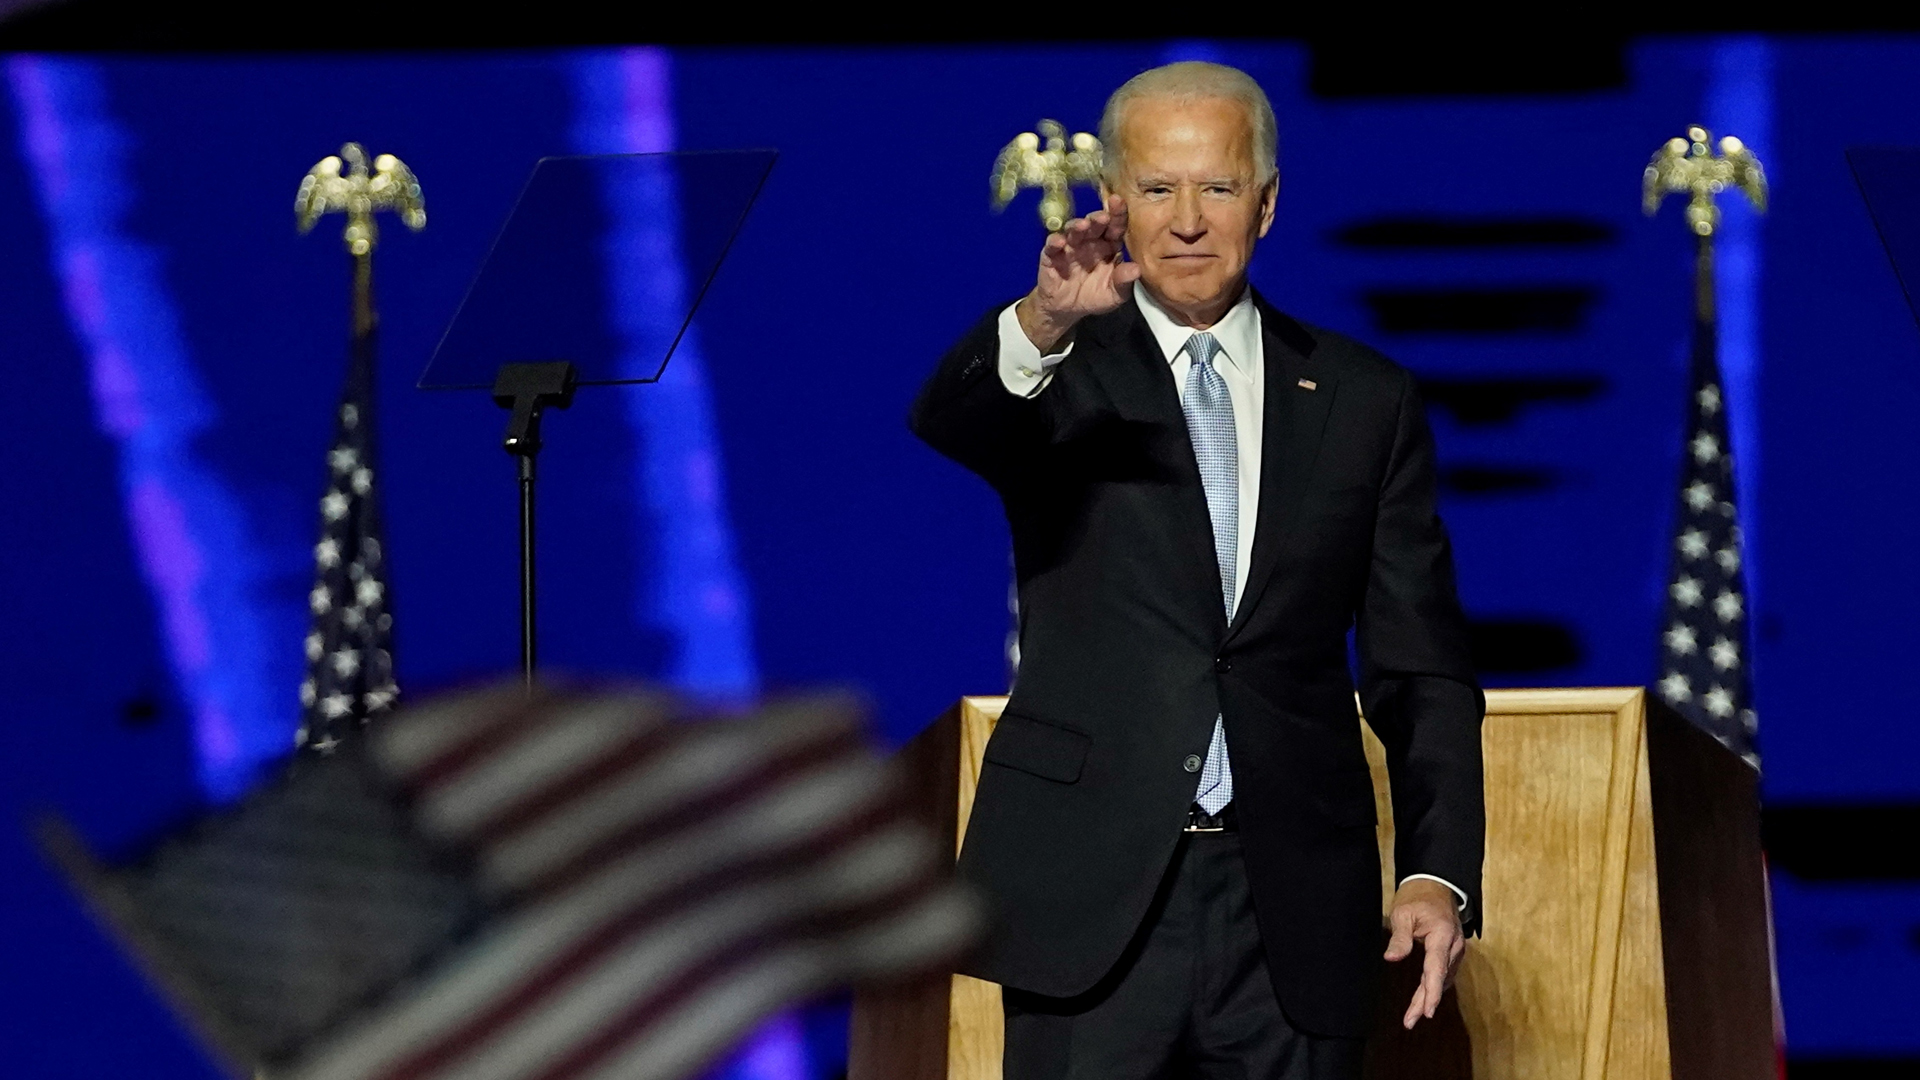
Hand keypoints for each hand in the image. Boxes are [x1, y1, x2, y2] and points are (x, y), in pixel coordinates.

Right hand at [1016, 195, 1140, 351]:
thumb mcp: (1114, 294)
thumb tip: (1136, 270)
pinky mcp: (1052, 256)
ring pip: (1073, 230)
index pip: (1115, 227)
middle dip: (1098, 218)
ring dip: (1077, 226)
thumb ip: (1124, 281)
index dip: (1118, 214)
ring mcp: (1070, 247)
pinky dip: (1054, 242)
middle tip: (1103, 217)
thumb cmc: (1094, 297)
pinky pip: (1052, 246)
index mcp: (1109, 246)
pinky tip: (1059, 242)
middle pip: (1094, 224)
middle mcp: (1090, 242)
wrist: (1067, 310)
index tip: (1119, 202)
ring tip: (1082, 226)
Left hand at [1384, 879, 1465, 1029]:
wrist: (1436, 884)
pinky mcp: (1452, 951)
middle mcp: (1454, 946)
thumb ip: (1399, 938)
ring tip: (1413, 1015)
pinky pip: (1444, 973)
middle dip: (1425, 1002)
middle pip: (1439, 979)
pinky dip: (1434, 986)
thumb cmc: (1418, 897)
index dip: (1431, 993)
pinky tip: (1424, 997)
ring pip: (1442, 979)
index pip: (1436, 969)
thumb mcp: (1403, 913)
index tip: (1426, 1012)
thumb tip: (1391, 959)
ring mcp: (1455, 949)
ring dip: (1429, 996)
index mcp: (1442, 936)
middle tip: (1410, 1021)